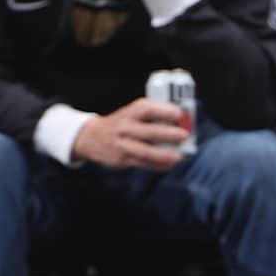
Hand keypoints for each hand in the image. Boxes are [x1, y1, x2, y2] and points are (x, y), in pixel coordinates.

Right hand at [71, 97, 192, 170]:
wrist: (92, 137)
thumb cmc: (120, 123)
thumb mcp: (130, 113)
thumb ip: (150, 116)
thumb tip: (179, 123)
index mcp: (130, 112)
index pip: (148, 109)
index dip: (164, 111)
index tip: (179, 114)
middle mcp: (126, 128)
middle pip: (149, 132)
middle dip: (168, 134)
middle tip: (184, 135)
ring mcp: (124, 145)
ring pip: (146, 152)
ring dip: (164, 155)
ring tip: (179, 156)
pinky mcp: (123, 159)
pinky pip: (143, 164)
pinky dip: (158, 165)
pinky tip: (170, 164)